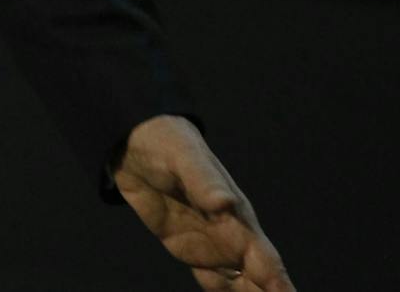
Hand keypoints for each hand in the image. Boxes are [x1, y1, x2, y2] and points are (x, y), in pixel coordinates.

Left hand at [112, 114, 295, 290]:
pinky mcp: (187, 247)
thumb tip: (226, 201)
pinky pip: (212, 281)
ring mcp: (210, 244)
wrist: (135, 140)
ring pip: (240, 285)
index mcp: (238, 218)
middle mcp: (231, 236)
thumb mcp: (183, 157)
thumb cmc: (167, 142)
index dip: (281, 288)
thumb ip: (205, 181)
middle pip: (259, 281)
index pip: (266, 262)